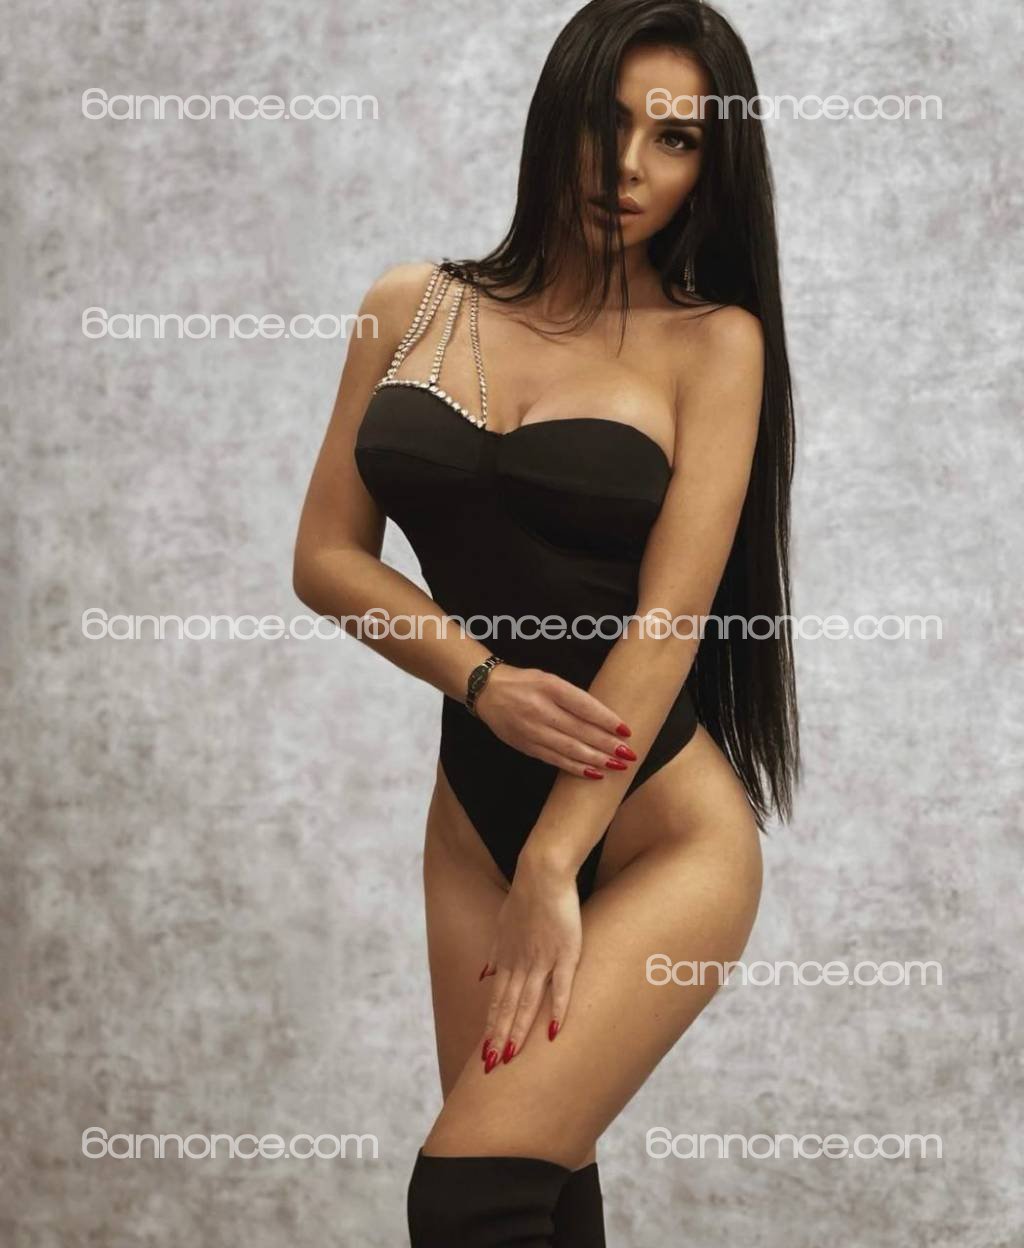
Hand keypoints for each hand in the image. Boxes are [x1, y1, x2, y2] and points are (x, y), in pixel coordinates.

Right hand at [473, 663, 636, 778]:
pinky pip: (555, 760)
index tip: (626, 731)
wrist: (488, 692)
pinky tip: (593, 773)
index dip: (607, 720)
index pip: (584, 706)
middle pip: (580, 731)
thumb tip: (605, 720)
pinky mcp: (526, 746)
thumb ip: (573, 697)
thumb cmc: (525, 683)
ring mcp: (532, 730)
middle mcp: (540, 709)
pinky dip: (576, 767)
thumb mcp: (549, 679)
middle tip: (629, 755)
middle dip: (607, 745)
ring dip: (596, 759)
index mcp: (549, 687)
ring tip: (617, 766)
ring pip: (569, 749)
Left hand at [478, 850, 581, 1070]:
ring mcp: (541, 959)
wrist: (542, 874)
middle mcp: (520, 964)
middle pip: (507, 1007)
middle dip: (498, 1037)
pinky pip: (560, 986)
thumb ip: (495, 953)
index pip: (496, 1000)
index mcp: (506, 959)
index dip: (490, 1027)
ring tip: (511, 1056)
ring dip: (518, 1030)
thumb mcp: (502, 926)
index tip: (484, 1051)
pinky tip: (552, 1031)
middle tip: (491, 1066)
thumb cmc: (525, 898)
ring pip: (527, 1002)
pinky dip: (556, 1009)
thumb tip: (485, 975)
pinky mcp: (565, 952)